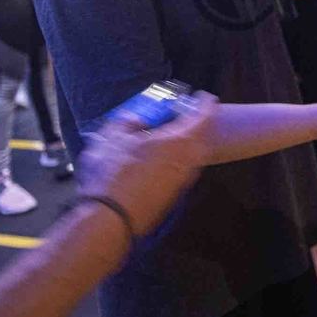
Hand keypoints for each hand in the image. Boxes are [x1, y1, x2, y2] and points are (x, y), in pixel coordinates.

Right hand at [76, 92, 216, 235]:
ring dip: (184, 142)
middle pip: (201, 135)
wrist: (112, 219)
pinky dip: (176, 159)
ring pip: (192, 154)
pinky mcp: (175, 194)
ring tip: (165, 136)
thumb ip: (127, 122)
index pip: (204, 115)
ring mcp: (184, 179)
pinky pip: (182, 169)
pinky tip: (157, 159)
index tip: (202, 96)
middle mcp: (189, 160)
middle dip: (193, 123)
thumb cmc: (112, 175)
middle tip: (180, 115)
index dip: (204, 103)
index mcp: (180, 140)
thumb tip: (135, 119)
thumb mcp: (112, 138)